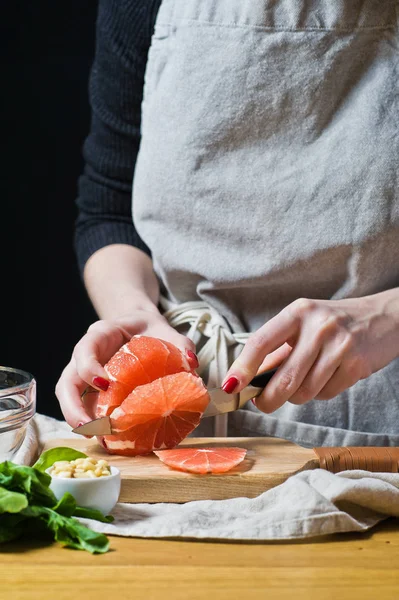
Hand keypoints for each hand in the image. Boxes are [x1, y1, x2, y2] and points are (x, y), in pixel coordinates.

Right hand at [55, 309, 197, 428]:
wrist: (141, 328)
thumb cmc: (150, 329)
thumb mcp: (167, 331)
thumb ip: (181, 344)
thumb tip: (191, 363)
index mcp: (103, 333)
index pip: (86, 348)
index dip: (89, 367)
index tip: (105, 384)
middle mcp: (86, 354)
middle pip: (67, 380)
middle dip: (73, 405)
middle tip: (89, 426)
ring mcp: (84, 373)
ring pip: (68, 396)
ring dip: (76, 419)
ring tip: (94, 437)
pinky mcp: (90, 390)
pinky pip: (82, 406)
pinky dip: (90, 421)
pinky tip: (105, 436)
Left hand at [222, 289, 398, 413]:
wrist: (383, 317)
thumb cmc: (334, 322)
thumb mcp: (304, 324)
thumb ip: (278, 349)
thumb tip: (246, 378)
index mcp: (298, 312)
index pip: (261, 342)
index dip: (242, 367)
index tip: (231, 386)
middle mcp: (318, 326)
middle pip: (283, 379)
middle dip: (268, 400)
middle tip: (263, 404)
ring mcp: (339, 345)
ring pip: (304, 391)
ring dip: (298, 396)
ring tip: (305, 381)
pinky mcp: (356, 364)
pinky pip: (326, 393)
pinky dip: (321, 392)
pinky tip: (328, 376)